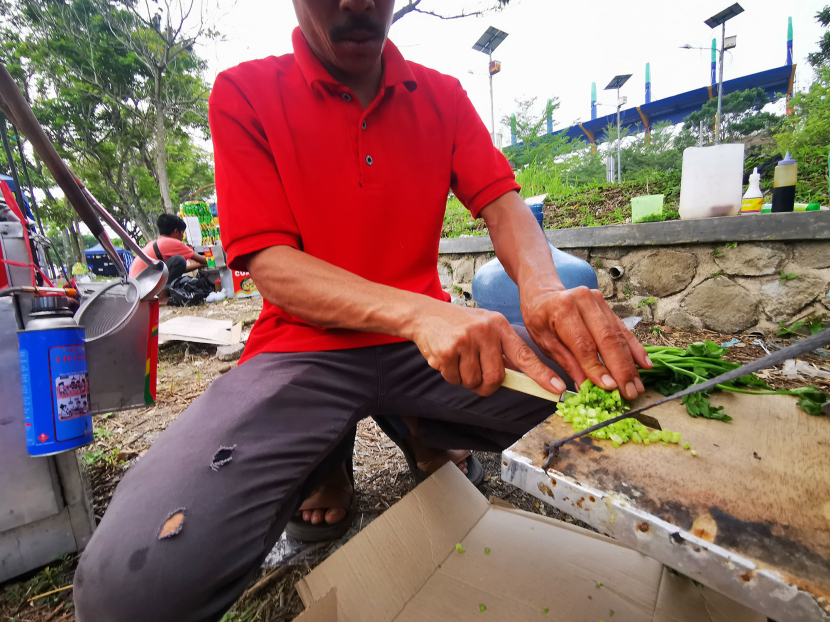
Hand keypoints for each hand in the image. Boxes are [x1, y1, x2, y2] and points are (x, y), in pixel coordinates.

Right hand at [409, 300, 565, 396]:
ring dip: (466, 379)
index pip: (525, 355)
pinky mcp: (448, 351)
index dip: (542, 374)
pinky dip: (451, 375)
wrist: (425, 314)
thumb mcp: (486, 327)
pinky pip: (455, 379)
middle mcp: (485, 332)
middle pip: (496, 378)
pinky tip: (447, 358)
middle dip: (486, 384)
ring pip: (474, 382)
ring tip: (459, 359)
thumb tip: (519, 377)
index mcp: (500, 326)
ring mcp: (466, 341)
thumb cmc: (460, 325)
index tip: (557, 389)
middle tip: (476, 374)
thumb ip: (502, 350)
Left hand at [521, 287, 651, 399]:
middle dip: (620, 369)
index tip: (608, 387)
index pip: (584, 344)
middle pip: (607, 339)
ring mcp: (598, 301)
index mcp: (563, 310)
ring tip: (637, 385)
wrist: (543, 294)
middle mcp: (584, 301)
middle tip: (629, 392)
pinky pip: (623, 330)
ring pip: (618, 336)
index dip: (597, 367)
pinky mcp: (607, 306)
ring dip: (630, 363)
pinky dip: (634, 348)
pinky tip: (644, 365)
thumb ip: (566, 363)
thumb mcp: (545, 343)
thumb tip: (585, 387)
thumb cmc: (540, 320)